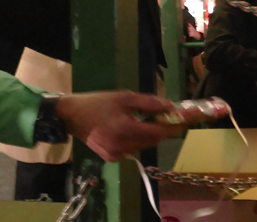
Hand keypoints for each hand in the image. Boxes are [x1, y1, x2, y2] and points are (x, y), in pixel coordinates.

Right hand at [56, 91, 175, 161]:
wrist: (71, 116)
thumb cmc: (98, 103)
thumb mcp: (124, 98)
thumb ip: (149, 104)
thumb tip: (171, 107)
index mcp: (125, 130)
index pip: (158, 133)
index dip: (173, 128)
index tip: (185, 120)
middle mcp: (122, 147)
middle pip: (153, 141)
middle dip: (163, 130)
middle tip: (169, 117)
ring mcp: (116, 155)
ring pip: (144, 146)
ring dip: (151, 135)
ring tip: (150, 120)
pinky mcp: (112, 158)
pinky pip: (133, 149)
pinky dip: (138, 140)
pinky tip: (134, 128)